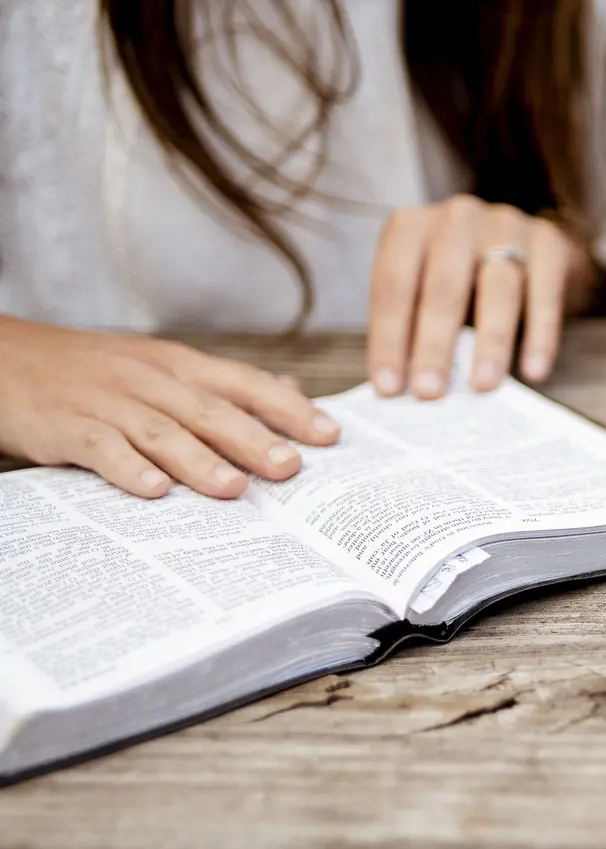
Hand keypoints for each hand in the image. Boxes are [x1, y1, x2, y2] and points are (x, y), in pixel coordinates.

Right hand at [0, 317, 339, 498]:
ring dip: (198, 460)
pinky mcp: (62, 424)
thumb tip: (294, 396)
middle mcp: (147, 379)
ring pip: (159, 430)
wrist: (1, 357)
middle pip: (208, 409)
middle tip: (290, 468)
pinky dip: (127, 468)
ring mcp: (104, 400)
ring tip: (233, 489)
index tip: (328, 435)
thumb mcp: (160, 367)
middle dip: (252, 438)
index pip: (243, 383)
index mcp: (176, 365)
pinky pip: (99, 446)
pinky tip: (153, 491)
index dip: (287, 408)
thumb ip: (223, 387)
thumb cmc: (92, 371)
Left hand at [369, 196, 591, 398]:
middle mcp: (456, 218)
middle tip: (431, 392)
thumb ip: (413, 326)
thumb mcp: (424, 289)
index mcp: (410, 227)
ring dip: (491, 342)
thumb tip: (405, 386)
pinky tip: (534, 371)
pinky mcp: (548, 243)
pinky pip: (545, 294)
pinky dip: (541, 336)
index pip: (393, 284)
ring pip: (498, 288)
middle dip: (435, 344)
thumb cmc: (463, 277)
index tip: (389, 387)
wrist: (526, 245)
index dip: (389, 338)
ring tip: (484, 386)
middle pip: (444, 285)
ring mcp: (505, 225)